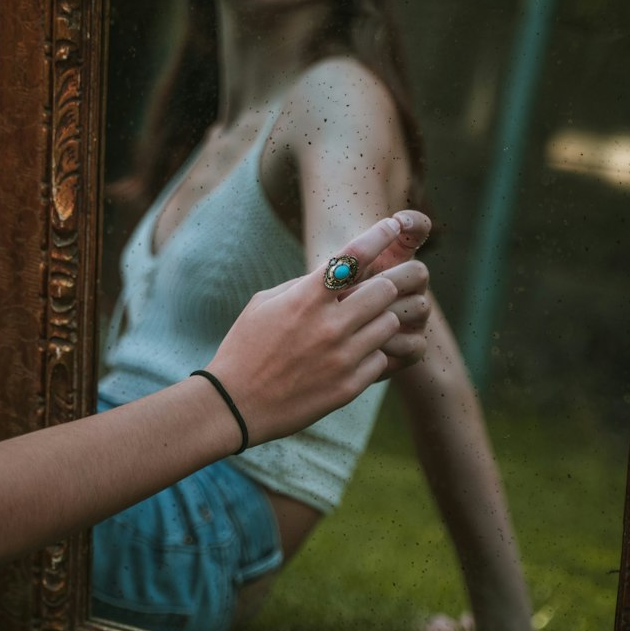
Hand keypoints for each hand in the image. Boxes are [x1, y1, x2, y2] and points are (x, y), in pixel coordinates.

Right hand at [207, 213, 430, 446]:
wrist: (236, 404)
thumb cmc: (246, 348)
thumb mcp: (264, 304)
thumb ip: (303, 285)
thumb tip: (336, 272)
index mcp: (305, 299)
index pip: (354, 257)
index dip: (380, 235)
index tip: (393, 226)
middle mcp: (329, 326)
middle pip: (385, 289)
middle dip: (383, 285)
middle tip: (374, 290)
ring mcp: (342, 358)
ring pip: (390, 324)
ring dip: (380, 320)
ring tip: (360, 326)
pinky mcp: (349, 387)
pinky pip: (382, 359)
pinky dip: (372, 354)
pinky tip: (352, 356)